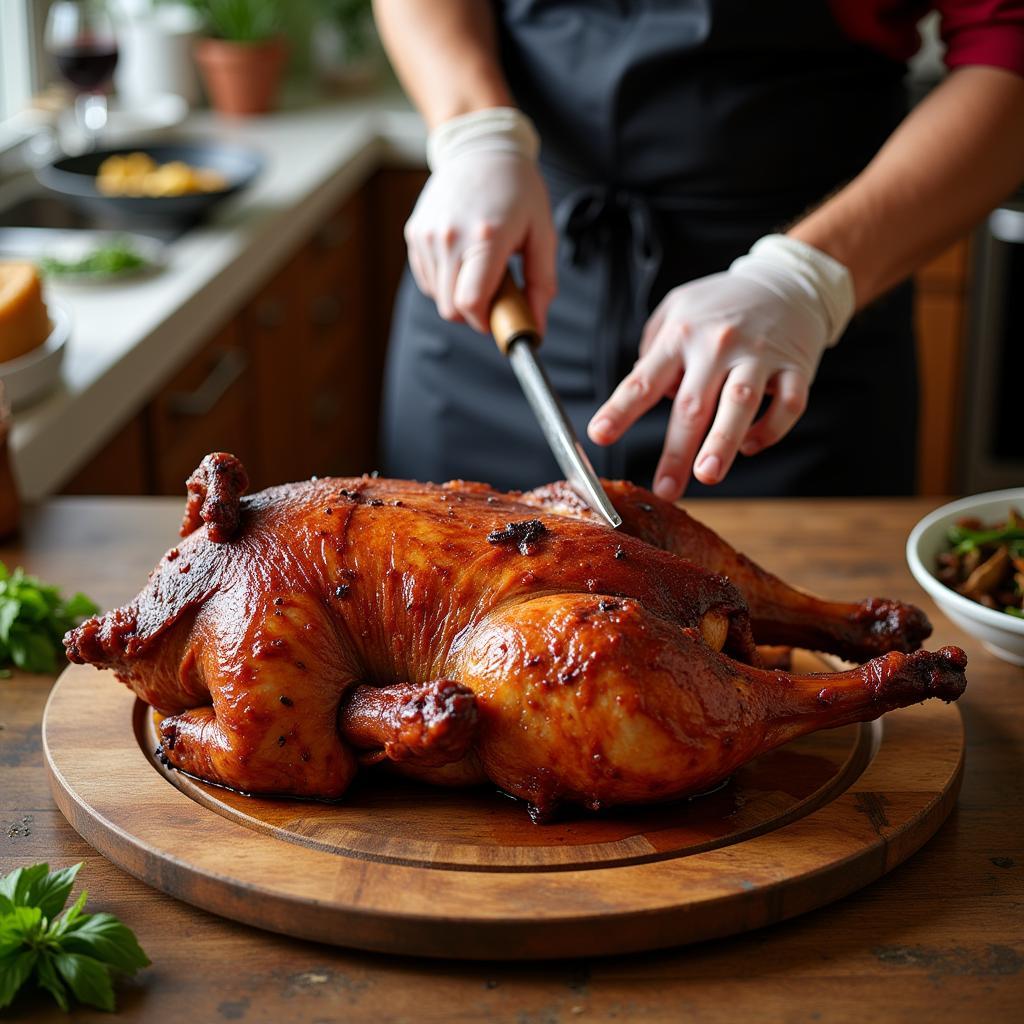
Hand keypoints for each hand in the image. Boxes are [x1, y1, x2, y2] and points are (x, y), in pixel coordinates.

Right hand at [405, 109, 556, 332]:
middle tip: (495, 294)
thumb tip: (536, 328)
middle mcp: (450, 237)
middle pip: (451, 309)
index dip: (485, 322)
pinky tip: (462, 258)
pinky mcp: (415, 233)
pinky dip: (445, 281)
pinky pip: (428, 279)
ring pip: (438, 297)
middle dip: (474, 314)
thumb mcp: (543, 233)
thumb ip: (541, 284)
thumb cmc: (518, 189)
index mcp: (485, 238)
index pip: (470, 304)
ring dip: (459, 297)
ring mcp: (427, 235)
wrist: (479, 147)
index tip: (499, 318)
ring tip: (480, 268)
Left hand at [587, 235, 853, 499]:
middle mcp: (718, 345)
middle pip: (692, 405)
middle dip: (676, 452)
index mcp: (680, 335)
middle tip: (665, 489)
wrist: (789, 281)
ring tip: (708, 474)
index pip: (643, 380)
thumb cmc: (722, 304)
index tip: (599, 435)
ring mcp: (759, 355)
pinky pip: (787, 406)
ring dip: (722, 443)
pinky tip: (749, 446)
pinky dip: (769, 431)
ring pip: (740, 404)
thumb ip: (653, 347)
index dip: (620, 410)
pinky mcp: (795, 366)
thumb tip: (642, 392)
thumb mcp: (677, 308)